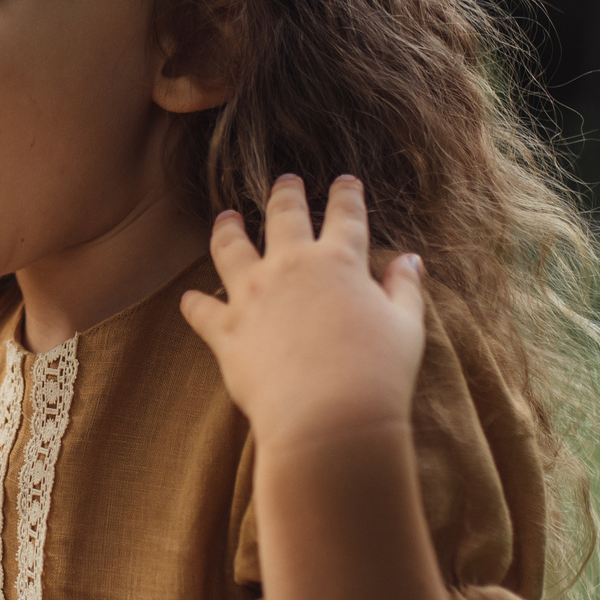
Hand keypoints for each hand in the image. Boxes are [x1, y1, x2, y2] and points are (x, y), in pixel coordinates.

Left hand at [179, 175, 426, 456]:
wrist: (330, 418)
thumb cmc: (378, 375)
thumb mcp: (406, 327)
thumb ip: (403, 289)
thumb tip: (409, 260)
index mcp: (339, 262)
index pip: (345, 216)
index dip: (346, 195)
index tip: (345, 182)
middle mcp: (291, 267)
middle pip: (284, 216)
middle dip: (285, 194)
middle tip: (285, 181)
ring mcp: (252, 296)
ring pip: (231, 248)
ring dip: (227, 229)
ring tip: (226, 217)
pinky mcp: (226, 331)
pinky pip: (202, 310)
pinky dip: (194, 303)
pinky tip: (189, 298)